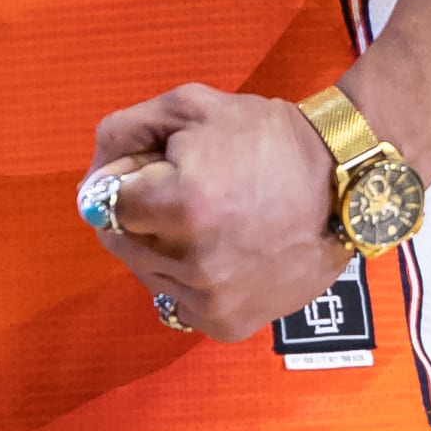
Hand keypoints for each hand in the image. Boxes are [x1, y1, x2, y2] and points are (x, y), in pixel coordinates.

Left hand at [84, 84, 347, 340]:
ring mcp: (211, 299)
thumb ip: (123, 133)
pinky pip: (175, 300)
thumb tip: (90, 186)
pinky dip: (185, 276)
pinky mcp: (227, 324)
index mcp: (181, 203)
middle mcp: (193, 261)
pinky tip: (221, 249)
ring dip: (161, 245)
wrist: (340, 183)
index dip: (128, 177)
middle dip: (140, 212)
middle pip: (119, 240)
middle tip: (186, 188)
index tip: (159, 165)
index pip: (105, 203)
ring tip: (211, 217)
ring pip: (145, 272)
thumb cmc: (264, 137)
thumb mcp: (188, 106)